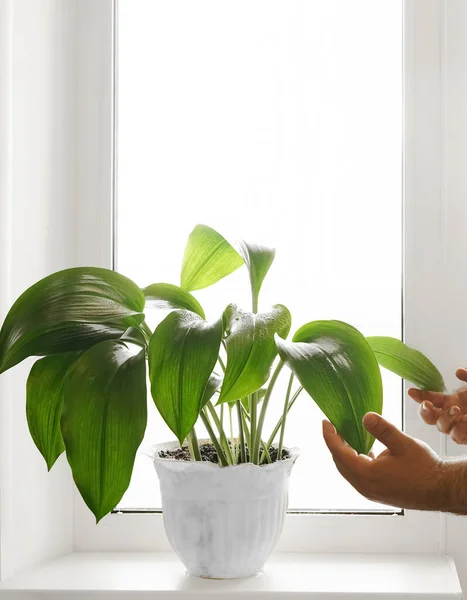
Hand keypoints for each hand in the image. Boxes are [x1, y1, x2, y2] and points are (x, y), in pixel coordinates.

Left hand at [322, 413, 445, 509]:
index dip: (330, 436)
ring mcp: (370, 491)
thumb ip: (382, 430)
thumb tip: (365, 416)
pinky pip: (359, 475)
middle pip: (340, 462)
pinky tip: (363, 449)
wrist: (441, 489)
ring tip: (346, 434)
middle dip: (335, 443)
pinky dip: (356, 460)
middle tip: (334, 425)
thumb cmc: (424, 468)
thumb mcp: (403, 444)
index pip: (339, 453)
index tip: (326, 421)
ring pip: (348, 469)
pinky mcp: (377, 492)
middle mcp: (365, 486)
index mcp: (366, 475)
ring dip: (345, 452)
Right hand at [409, 368, 466, 443]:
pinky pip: (460, 437)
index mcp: (452, 401)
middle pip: (431, 418)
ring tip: (455, 411)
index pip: (430, 399)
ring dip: (446, 420)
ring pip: (444, 429)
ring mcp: (462, 427)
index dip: (420, 396)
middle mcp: (454, 415)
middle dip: (426, 412)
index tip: (411, 391)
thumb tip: (458, 372)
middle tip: (428, 406)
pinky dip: (461, 429)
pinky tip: (464, 421)